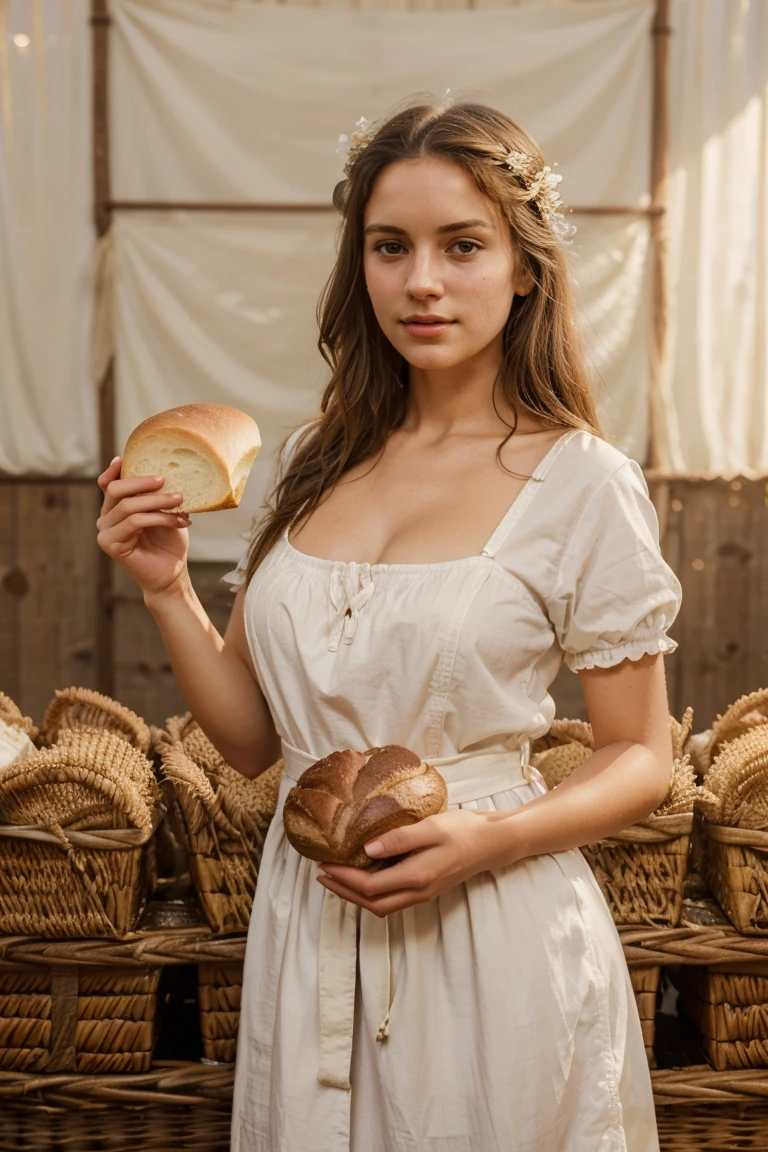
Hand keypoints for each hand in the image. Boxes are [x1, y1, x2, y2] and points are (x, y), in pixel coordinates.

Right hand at [96, 456, 191, 597]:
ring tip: (180, 500)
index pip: (108, 483)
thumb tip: (165, 469)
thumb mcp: (166, 511)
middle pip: (116, 490)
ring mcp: (105, 531)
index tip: (125, 457)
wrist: (171, 574)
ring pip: (128, 506)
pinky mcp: (110, 544)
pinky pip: (134, 522)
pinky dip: (159, 518)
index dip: (113, 469)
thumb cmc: (169, 542)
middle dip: (141, 482)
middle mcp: (106, 517)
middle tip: (165, 479)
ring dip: (157, 501)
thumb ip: (157, 493)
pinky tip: (180, 521)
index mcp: (116, 507)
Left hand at [316, 809, 515, 916]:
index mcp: (416, 877)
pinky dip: (371, 894)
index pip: (369, 886)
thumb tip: (367, 848)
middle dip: (343, 891)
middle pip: (371, 903)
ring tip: (335, 879)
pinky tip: (364, 878)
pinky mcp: (426, 889)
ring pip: (381, 906)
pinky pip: (391, 900)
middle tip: (320, 875)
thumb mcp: (431, 827)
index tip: (323, 863)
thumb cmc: (464, 830)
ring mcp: (423, 894)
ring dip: (355, 895)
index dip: (343, 878)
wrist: (493, 843)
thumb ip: (400, 839)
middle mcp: (417, 892)